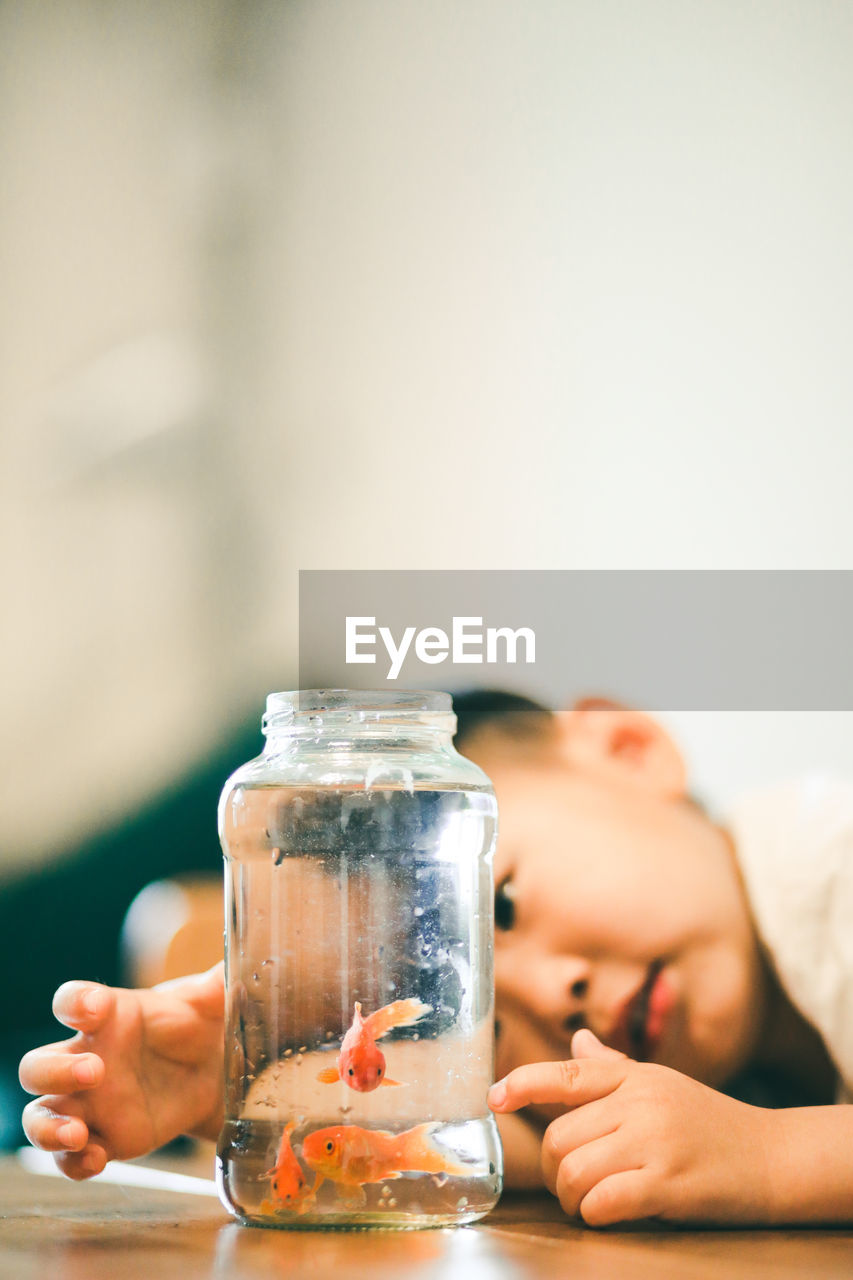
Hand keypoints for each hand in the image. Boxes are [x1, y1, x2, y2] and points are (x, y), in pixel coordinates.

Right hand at [19, 964, 224, 1179]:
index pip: (71, 1001)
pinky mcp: (105, 1138)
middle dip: (55, 1071)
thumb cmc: (198, 1025)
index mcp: (109, 1015)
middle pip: (37, 1065)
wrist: (213, 1074)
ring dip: (48, 1126)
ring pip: (40, 1115)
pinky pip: (69, 1159)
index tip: (92, 1007)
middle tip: (94, 1072)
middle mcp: (88, 1057)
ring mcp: (90, 1103)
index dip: (73, 1003)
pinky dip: (74, 1163)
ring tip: (77, 1134)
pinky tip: (97, 1160)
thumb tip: (243, 958)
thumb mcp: (211, 1001)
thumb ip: (219, 982)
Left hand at [488, 1029, 772, 1225]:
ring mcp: (654, 1142)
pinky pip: (605, 1200)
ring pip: (575, 1170)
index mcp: (634, 1077)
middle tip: (567, 1185)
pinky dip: (594, 1213)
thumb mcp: (662, 1085)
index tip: (493, 1097)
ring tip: (585, 1203)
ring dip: (570, 1197)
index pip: (566, 1074)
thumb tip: (578, 1043)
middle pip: (560, 1136)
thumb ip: (613, 1069)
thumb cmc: (711, 1122)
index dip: (523, 1083)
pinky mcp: (668, 1183)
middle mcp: (639, 1103)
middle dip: (553, 1169)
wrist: (773, 1156)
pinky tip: (606, 1213)